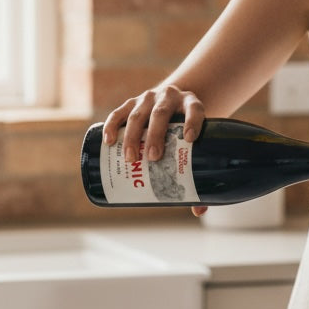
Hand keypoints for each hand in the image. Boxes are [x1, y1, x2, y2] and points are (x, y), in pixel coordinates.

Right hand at [99, 85, 208, 216]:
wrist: (173, 103)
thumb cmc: (185, 129)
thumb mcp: (196, 142)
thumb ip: (198, 172)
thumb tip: (199, 211)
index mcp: (191, 103)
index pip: (195, 109)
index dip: (193, 121)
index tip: (190, 139)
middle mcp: (170, 96)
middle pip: (162, 113)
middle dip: (156, 135)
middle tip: (153, 157)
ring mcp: (148, 97)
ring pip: (138, 114)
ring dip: (132, 135)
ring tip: (130, 158)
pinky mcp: (131, 102)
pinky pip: (119, 112)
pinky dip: (112, 126)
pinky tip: (109, 141)